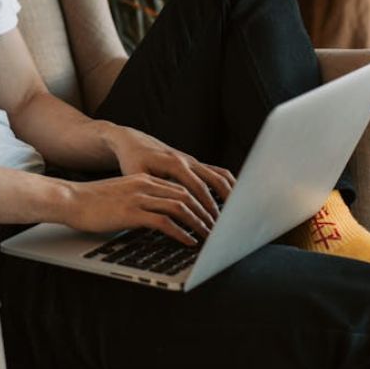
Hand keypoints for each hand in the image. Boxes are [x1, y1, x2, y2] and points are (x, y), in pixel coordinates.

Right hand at [61, 174, 214, 245]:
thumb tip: (158, 218)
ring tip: (208, 236)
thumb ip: (141, 202)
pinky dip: (181, 232)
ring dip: (198, 223)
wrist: (69, 199)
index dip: (199, 202)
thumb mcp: (121, 195)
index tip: (210, 216)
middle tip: (216, 228)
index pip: (180, 188)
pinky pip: (164, 221)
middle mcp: (145, 185)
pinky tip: (188, 241)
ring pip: (180, 206)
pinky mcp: (131, 212)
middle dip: (205, 213)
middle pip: (186, 195)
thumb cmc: (91, 202)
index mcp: (144, 179)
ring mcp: (138, 197)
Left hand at [104, 123, 235, 233]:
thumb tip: (159, 214)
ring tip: (236, 215)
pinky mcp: (195, 164)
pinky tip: (231, 201)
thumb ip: (149, 192)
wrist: (133, 143)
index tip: (212, 223)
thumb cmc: (133, 161)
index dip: (207, 206)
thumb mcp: (136, 176)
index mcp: (175, 164)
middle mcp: (188, 160)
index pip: (198, 187)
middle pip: (214, 181)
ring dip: (230, 194)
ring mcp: (193, 161)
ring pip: (220, 175)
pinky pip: (217, 173)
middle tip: (227, 225)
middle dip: (222, 204)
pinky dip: (227, 186)